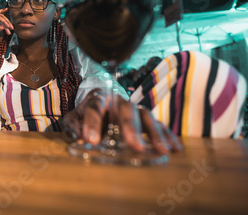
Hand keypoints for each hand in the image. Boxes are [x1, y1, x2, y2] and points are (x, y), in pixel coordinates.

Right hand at [0, 8, 13, 53]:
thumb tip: (4, 26)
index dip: (3, 11)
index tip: (9, 11)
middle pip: (0, 15)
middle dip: (7, 20)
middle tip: (12, 27)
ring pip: (1, 16)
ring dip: (7, 23)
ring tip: (10, 28)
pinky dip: (4, 22)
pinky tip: (7, 26)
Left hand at [62, 88, 181, 154]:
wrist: (100, 102)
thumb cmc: (85, 113)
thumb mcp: (73, 118)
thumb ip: (72, 126)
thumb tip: (77, 138)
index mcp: (98, 97)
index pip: (95, 108)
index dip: (92, 123)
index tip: (91, 140)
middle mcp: (119, 100)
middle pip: (127, 110)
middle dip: (131, 127)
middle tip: (135, 145)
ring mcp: (134, 107)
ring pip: (146, 115)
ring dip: (154, 133)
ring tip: (161, 150)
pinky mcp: (145, 117)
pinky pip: (158, 124)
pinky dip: (167, 135)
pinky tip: (175, 148)